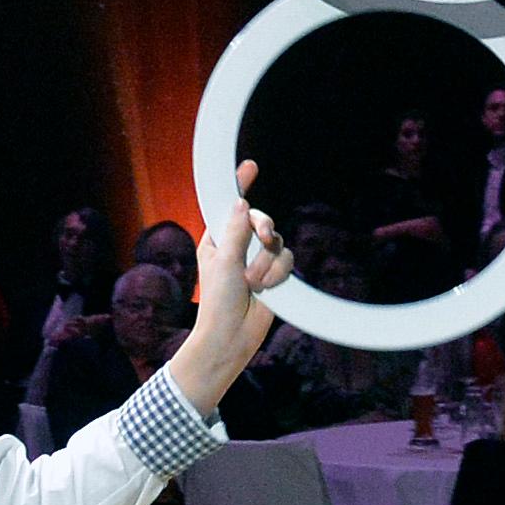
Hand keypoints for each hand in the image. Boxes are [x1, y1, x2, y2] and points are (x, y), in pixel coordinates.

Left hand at [176, 160, 295, 392]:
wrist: (232, 336)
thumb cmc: (217, 302)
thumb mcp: (224, 263)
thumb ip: (235, 232)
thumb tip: (242, 203)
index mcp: (217, 239)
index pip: (229, 206)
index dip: (240, 186)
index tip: (250, 167)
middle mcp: (238, 246)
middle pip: (260, 220)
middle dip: (263, 229)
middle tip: (263, 236)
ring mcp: (257, 260)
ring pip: (276, 242)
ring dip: (266, 263)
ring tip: (251, 283)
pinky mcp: (274, 274)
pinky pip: (286, 260)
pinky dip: (277, 274)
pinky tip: (266, 289)